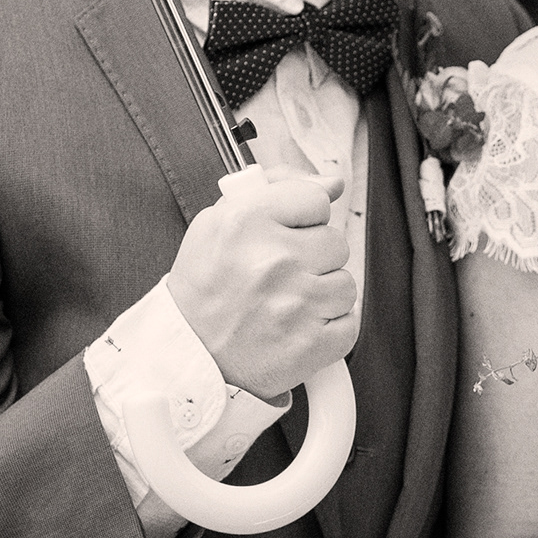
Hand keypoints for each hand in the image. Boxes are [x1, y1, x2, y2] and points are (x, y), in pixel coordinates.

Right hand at [170, 140, 356, 401]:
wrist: (188, 353)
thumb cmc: (204, 288)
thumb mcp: (219, 223)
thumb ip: (275, 190)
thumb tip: (333, 183)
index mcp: (248, 222)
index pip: (316, 200)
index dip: (304, 219)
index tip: (287, 235)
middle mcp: (275, 260)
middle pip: (336, 242)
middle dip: (314, 257)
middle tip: (283, 276)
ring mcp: (297, 304)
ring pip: (345, 284)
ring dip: (323, 294)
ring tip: (289, 303)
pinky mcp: (312, 344)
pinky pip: (349, 323)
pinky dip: (330, 328)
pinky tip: (300, 327)